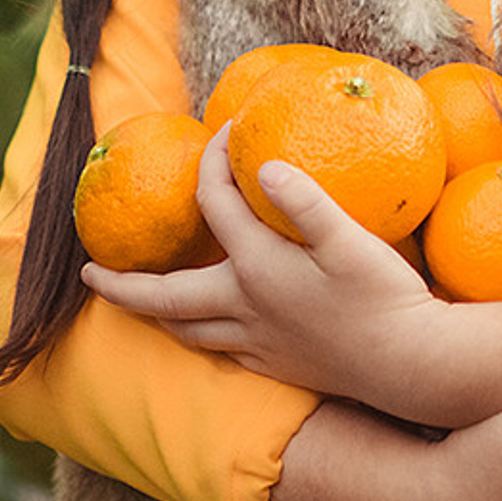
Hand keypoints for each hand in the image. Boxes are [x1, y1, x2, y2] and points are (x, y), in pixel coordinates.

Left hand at [81, 128, 445, 417]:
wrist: (412, 366)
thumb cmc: (384, 297)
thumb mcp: (350, 240)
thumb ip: (303, 201)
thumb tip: (259, 166)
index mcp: (257, 268)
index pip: (215, 204)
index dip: (212, 162)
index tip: (220, 133)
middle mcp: (246, 309)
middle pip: (166, 297)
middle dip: (123, 286)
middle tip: (89, 274)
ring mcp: (260, 345)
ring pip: (190, 331)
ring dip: (159, 314)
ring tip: (142, 303)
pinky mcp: (279, 367)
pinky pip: (224, 351)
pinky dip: (203, 335)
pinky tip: (214, 327)